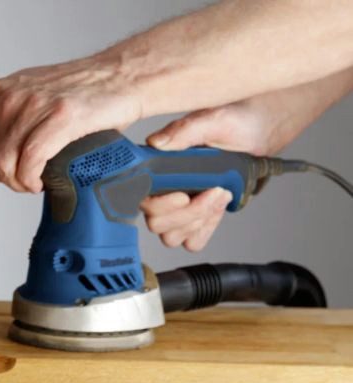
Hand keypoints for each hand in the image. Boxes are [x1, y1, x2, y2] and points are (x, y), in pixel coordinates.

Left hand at [0, 54, 140, 192]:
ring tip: (38, 182)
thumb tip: (0, 162)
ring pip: (6, 164)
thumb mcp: (32, 101)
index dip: (0, 170)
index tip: (20, 173)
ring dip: (21, 183)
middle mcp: (11, 95)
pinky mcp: (59, 116)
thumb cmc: (83, 94)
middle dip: (11, 181)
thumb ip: (12, 124)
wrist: (123, 76)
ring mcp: (34, 104)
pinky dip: (32, 180)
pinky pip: (30, 162)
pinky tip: (42, 182)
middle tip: (31, 182)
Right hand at [141, 97, 293, 250]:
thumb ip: (185, 130)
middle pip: (156, 223)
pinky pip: (191, 241)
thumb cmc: (238, 122)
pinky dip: (204, 230)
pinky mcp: (197, 218)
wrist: (262, 130)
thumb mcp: (214, 120)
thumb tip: (157, 142)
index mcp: (158, 167)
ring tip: (220, 195)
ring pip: (171, 236)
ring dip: (197, 221)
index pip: (141, 200)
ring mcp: (178, 208)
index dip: (161, 205)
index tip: (184, 195)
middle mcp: (162, 190)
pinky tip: (216, 209)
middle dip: (188, 213)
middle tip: (215, 191)